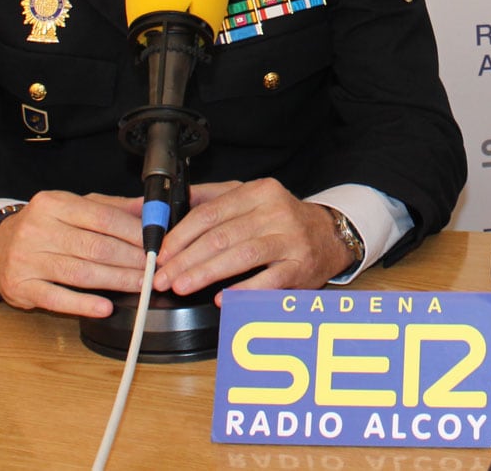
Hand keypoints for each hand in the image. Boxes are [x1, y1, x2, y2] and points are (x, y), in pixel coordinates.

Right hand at [0, 190, 148, 316]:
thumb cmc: (43, 226)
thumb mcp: (72, 207)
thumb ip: (110, 207)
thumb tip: (148, 209)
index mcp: (54, 204)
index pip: (102, 217)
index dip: (133, 232)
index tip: (156, 243)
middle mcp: (38, 229)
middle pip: (95, 246)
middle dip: (130, 259)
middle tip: (154, 268)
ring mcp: (28, 260)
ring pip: (81, 273)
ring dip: (116, 280)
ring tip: (141, 285)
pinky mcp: (22, 287)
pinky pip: (58, 298)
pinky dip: (84, 304)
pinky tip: (105, 307)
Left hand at [154, 179, 351, 299]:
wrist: (329, 235)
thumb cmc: (281, 219)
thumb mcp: (250, 197)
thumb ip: (211, 198)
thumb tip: (169, 204)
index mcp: (258, 192)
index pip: (210, 213)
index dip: (181, 235)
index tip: (161, 253)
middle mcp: (275, 212)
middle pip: (221, 235)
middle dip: (186, 259)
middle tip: (163, 277)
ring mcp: (290, 239)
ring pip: (241, 255)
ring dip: (206, 273)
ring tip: (183, 286)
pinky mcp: (300, 266)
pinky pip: (268, 280)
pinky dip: (243, 290)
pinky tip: (221, 298)